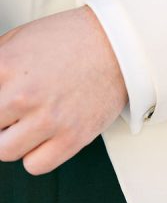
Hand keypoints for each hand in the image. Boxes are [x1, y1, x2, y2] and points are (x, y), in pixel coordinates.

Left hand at [0, 7, 127, 174]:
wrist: (119, 43)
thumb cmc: (70, 38)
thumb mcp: (20, 37)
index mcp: (6, 66)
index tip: (3, 101)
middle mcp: (23, 95)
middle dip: (2, 117)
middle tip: (14, 109)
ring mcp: (48, 119)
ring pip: (5, 150)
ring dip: (12, 138)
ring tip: (28, 122)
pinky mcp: (72, 138)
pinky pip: (35, 165)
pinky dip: (36, 154)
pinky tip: (45, 134)